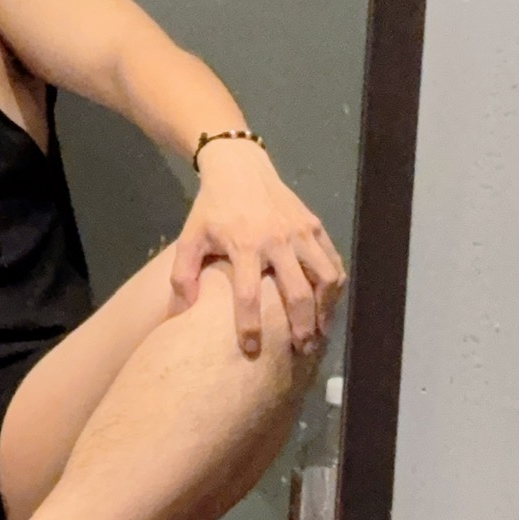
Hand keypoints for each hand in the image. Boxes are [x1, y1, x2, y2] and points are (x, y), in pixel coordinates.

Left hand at [170, 141, 346, 356]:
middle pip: (297, 293)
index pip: (249, 295)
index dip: (250, 327)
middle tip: (302, 351)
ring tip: (320, 332)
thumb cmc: (212, 208)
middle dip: (302, 327)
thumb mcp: (190, 237)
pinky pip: (333, 260)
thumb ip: (183, 274)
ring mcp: (301, 232)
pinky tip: (329, 303)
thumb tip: (184, 313)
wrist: (239, 168)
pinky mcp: (315, 225)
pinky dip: (336, 286)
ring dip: (326, 309)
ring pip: (326, 278)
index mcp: (244, 244)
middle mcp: (277, 239)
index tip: (251, 350)